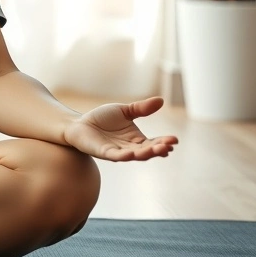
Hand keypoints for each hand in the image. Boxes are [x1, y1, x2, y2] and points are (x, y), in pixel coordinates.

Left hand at [62, 96, 177, 161]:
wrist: (80, 123)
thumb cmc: (102, 119)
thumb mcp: (125, 111)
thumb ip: (141, 108)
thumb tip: (161, 100)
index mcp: (136, 139)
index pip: (154, 142)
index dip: (164, 142)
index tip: (175, 140)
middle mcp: (129, 148)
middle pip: (147, 151)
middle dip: (158, 149)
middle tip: (169, 146)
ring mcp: (117, 152)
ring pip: (134, 155)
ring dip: (145, 154)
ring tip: (157, 150)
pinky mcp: (104, 153)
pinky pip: (115, 156)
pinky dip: (124, 156)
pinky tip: (131, 154)